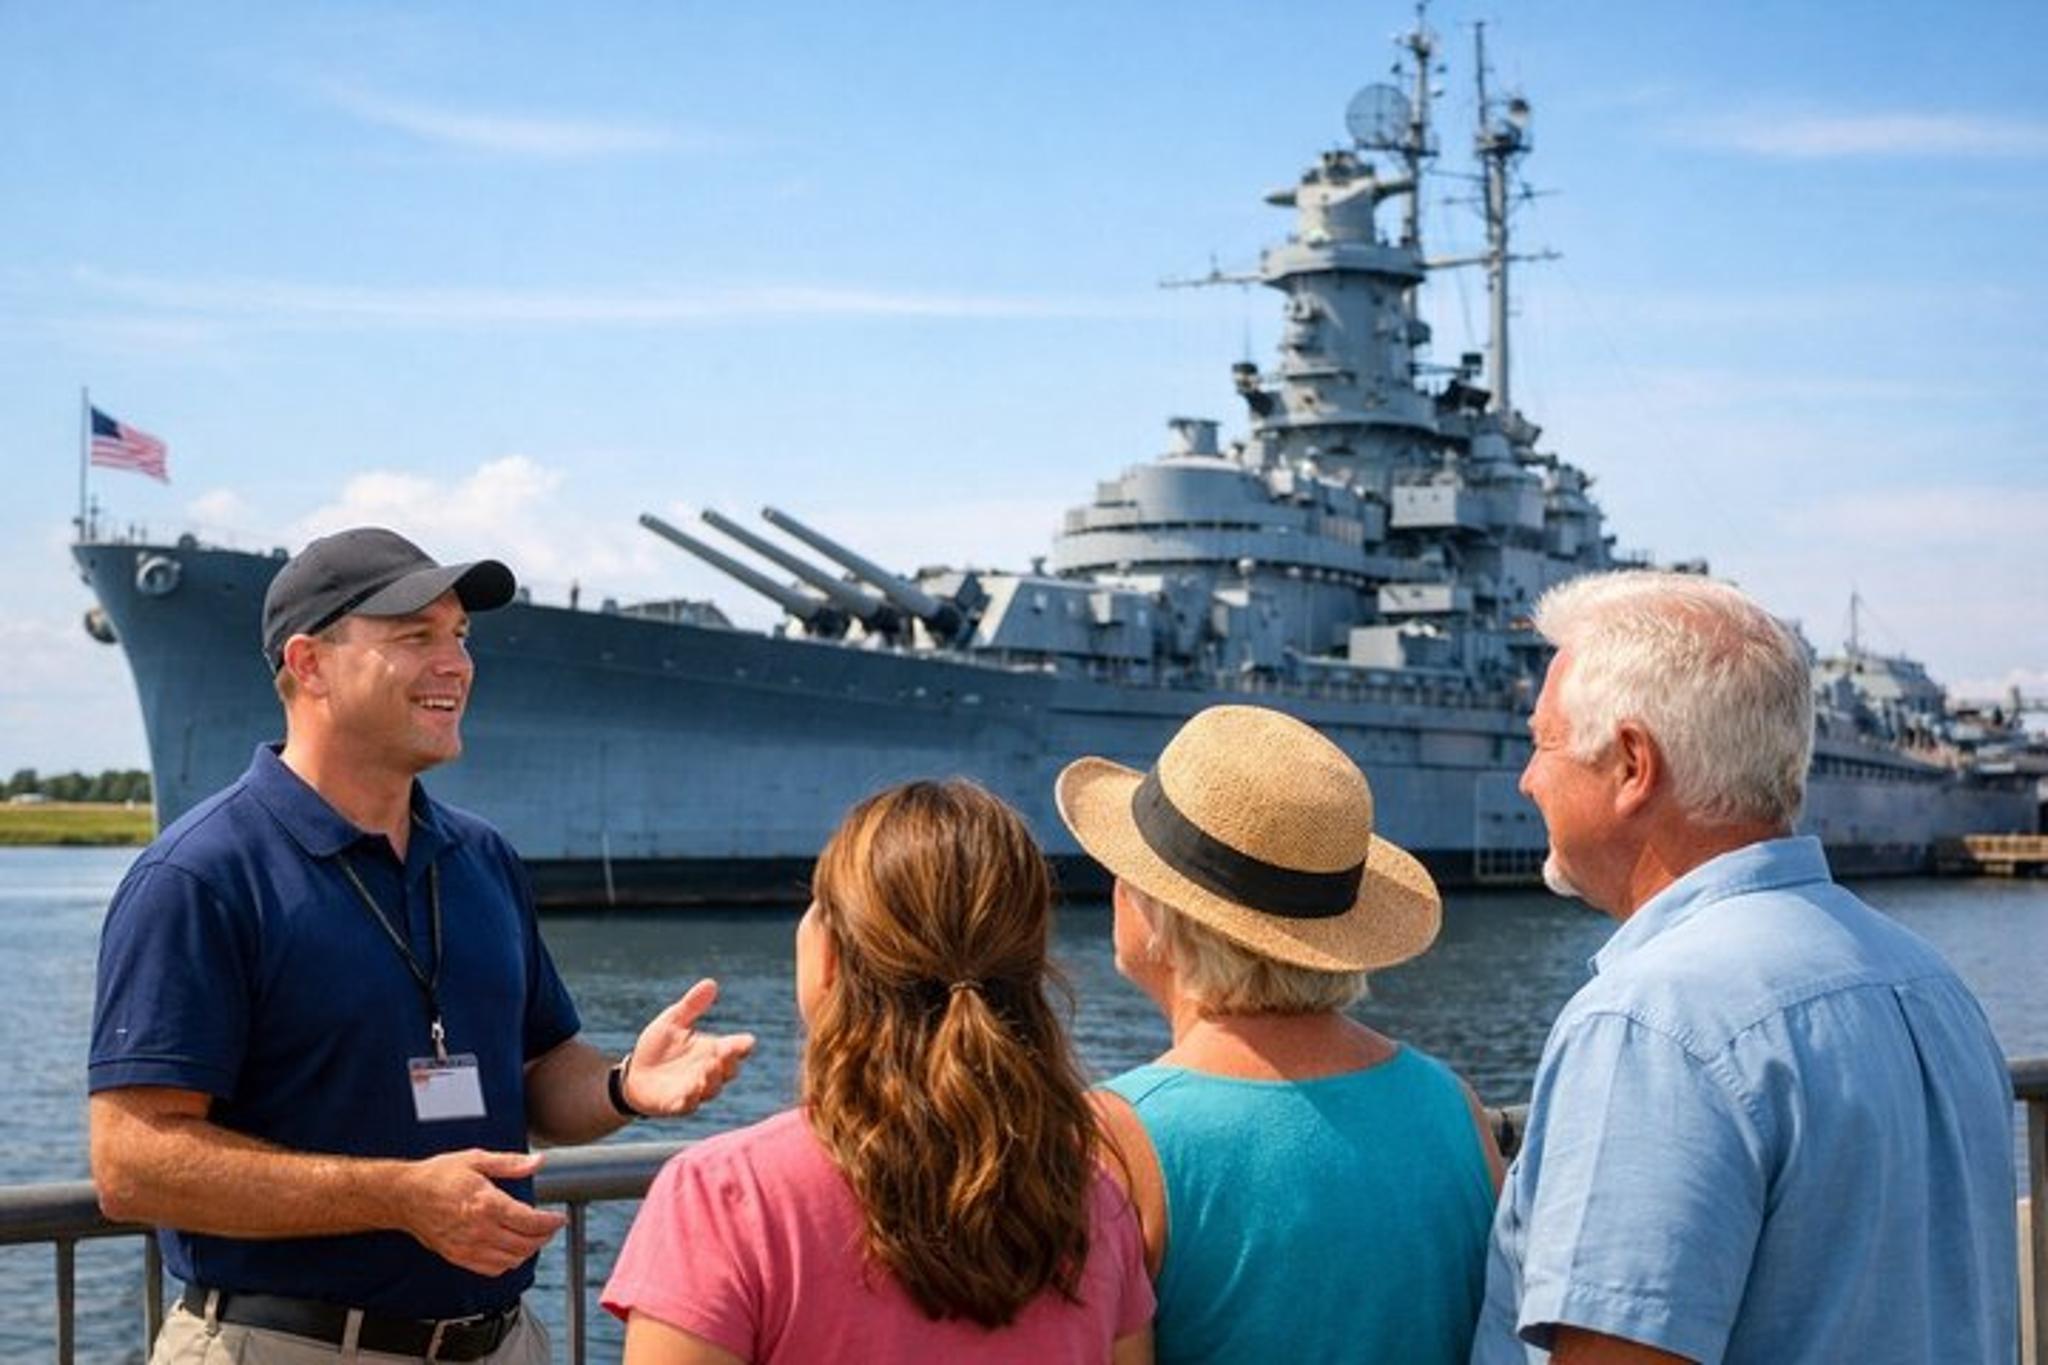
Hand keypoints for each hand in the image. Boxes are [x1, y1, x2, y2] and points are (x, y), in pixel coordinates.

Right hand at [395, 1149, 565, 1275]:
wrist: (405, 1196)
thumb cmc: (438, 1176)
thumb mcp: (476, 1160)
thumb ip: (510, 1163)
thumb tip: (537, 1162)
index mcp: (487, 1204)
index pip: (530, 1222)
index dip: (550, 1222)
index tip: (558, 1219)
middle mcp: (479, 1230)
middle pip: (525, 1244)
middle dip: (544, 1237)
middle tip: (550, 1228)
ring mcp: (468, 1247)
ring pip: (511, 1260)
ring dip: (528, 1251)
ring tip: (534, 1238)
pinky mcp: (458, 1257)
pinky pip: (491, 1269)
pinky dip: (508, 1263)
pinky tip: (511, 1251)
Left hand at [622, 979, 756, 1117]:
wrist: (634, 1075)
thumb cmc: (658, 1047)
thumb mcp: (672, 1021)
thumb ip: (691, 1005)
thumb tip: (710, 983)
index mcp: (712, 1049)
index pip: (736, 1049)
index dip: (743, 1046)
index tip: (746, 1043)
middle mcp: (709, 1071)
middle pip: (729, 1069)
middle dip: (728, 1061)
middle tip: (722, 1051)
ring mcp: (695, 1089)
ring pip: (711, 1088)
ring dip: (711, 1079)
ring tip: (707, 1068)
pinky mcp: (677, 1104)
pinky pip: (687, 1105)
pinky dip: (688, 1100)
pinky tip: (687, 1093)